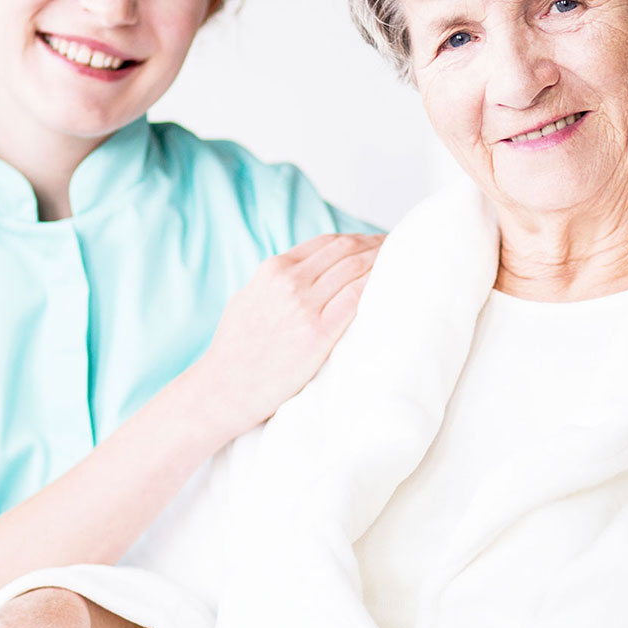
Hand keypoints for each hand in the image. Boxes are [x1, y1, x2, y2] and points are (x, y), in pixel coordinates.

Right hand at [191, 233, 383, 438]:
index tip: (377, 243)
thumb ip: (276, 281)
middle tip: (400, 250)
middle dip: (377, 246)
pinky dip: (377, 287)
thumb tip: (306, 273)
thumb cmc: (235, 349)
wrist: (223, 388)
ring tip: (404, 265)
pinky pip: (357, 300)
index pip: (328, 242)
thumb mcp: (248, 298)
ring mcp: (304, 307)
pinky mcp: (318, 335)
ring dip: (383, 263)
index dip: (359, 239)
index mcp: (273, 269)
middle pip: (347, 251)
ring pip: (356, 271)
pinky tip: (392, 287)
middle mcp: (290, 281)